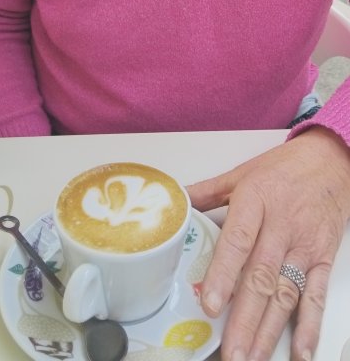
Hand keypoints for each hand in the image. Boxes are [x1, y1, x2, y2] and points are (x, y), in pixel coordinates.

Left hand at [187, 127, 349, 360]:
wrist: (330, 160)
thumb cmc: (284, 168)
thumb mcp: (241, 173)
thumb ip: (206, 192)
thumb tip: (172, 203)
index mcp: (256, 201)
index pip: (238, 240)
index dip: (224, 274)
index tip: (210, 304)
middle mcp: (281, 226)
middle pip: (261, 277)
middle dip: (244, 318)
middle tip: (229, 350)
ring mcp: (304, 245)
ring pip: (286, 293)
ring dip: (268, 330)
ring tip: (251, 357)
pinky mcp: (323, 259)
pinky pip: (317, 296)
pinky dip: (309, 326)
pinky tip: (299, 351)